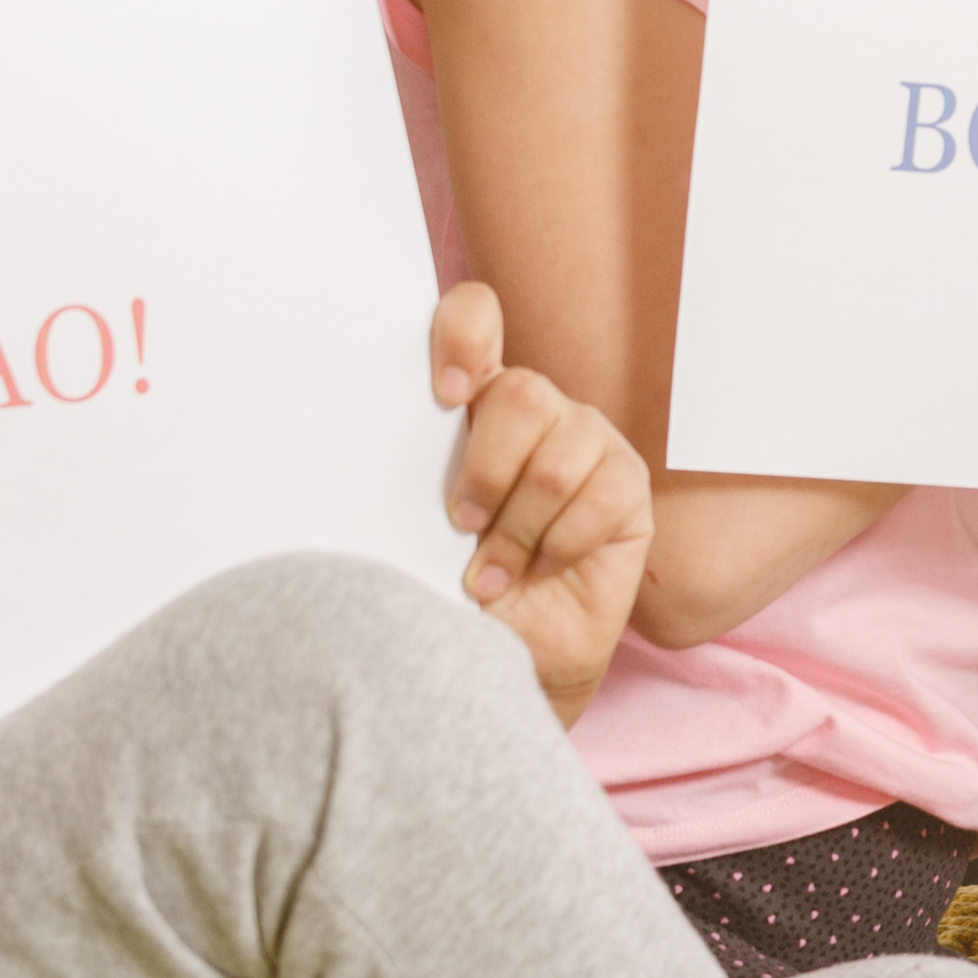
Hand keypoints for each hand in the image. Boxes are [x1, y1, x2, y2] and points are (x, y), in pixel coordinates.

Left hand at [428, 278, 653, 722]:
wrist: (499, 660)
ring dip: (518, 529)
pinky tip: (542, 570)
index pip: (475, 317)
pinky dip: (562, 543)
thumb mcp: (407, 530)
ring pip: (559, 454)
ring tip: (491, 577)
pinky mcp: (627, 488)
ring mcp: (589, 445)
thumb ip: (402, 476)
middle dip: (486, 470)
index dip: (464, 335)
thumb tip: (349, 441)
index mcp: (472, 403)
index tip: (442, 396)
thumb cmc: (444, 590)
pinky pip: (602, 495)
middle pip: (522, 392)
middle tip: (461, 527)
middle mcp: (536, 412)